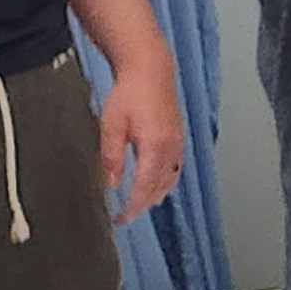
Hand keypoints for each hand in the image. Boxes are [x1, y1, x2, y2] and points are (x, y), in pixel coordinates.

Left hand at [97, 54, 184, 223]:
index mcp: (155, 146)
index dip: (134, 205)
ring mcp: (178, 143)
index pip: (145, 186)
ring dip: (156, 195)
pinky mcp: (178, 138)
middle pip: (160, 186)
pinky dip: (166, 182)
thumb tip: (111, 183)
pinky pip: (176, 168)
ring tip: (140, 205)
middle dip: (143, 204)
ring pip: (171, 179)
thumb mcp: (112, 126)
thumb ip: (112, 157)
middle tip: (126, 217)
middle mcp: (172, 148)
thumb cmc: (130, 94)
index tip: (122, 218)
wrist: (151, 71)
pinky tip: (157, 184)